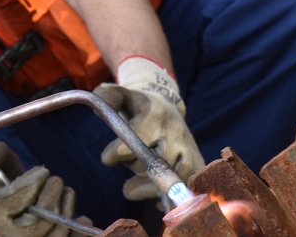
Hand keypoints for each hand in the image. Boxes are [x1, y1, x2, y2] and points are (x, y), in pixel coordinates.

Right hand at [0, 140, 85, 236]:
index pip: (14, 202)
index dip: (31, 185)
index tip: (42, 171)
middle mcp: (9, 233)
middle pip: (37, 224)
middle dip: (51, 199)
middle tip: (56, 180)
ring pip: (53, 235)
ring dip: (65, 211)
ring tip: (67, 191)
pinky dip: (77, 233)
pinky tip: (83, 219)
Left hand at [93, 56, 203, 200]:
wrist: (165, 105)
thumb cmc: (135, 104)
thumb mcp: (119, 95)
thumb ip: (107, 97)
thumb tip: (99, 111)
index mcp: (155, 114)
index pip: (137, 139)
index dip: (118, 153)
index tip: (107, 158)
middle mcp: (175, 131)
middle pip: (153, 161)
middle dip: (134, 167)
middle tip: (125, 165)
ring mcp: (187, 147)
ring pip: (172, 177)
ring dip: (149, 188)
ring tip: (131, 189)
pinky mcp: (196, 161)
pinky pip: (187, 186)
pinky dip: (171, 197)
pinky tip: (154, 200)